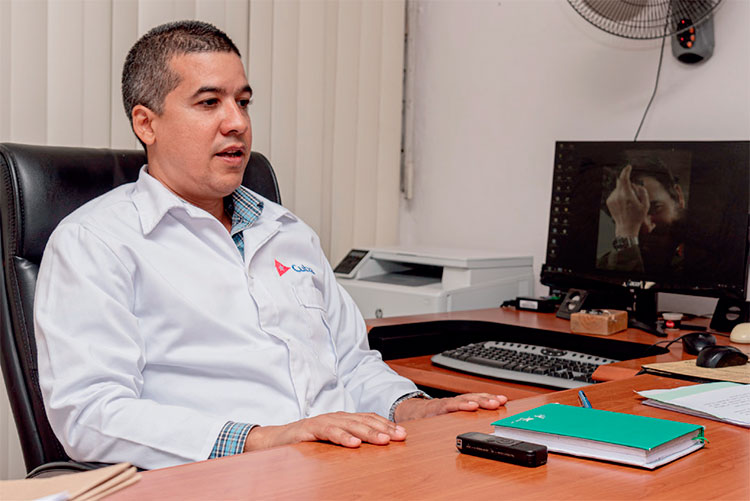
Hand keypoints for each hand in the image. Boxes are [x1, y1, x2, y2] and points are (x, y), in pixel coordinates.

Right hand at [243, 411, 406, 451]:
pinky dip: (342, 437)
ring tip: (383, 440)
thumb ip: (351, 439)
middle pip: (363, 421)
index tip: (403, 434)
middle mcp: (335, 417)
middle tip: (399, 436)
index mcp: (343, 419)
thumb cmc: (307, 441)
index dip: (386, 425)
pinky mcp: (309, 430)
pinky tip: (354, 443)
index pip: (369, 419)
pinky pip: (328, 432)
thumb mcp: (333, 441)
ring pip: (349, 425)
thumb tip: (377, 445)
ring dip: (368, 432)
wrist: (275, 439)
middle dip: (383, 428)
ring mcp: (322, 422)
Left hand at [393, 393, 507, 422]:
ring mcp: (455, 401)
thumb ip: (417, 433)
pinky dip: (487, 399)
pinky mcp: (461, 402)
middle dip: (482, 401)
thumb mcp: (414, 426)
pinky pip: (475, 398)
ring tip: (501, 401)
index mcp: (436, 408)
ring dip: (487, 399)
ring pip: (473, 397)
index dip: (461, 405)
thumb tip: (413, 441)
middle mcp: (448, 403)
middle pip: (466, 399)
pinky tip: (499, 400)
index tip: (472, 406)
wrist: (412, 409)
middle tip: (495, 403)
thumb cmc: (417, 418)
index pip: (449, 405)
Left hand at [606, 165, 653, 236]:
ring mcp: (612, 199)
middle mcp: (617, 196)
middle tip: (634, 192)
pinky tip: (624, 204)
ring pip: (618, 188)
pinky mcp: (609, 201)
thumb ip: (642, 192)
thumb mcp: (645, 205)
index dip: (626, 171)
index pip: (624, 179)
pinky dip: (620, 195)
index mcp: (627, 196)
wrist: (626, 227)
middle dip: (628, 183)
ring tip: (629, 202)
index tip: (629, 167)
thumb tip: (637, 185)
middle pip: (621, 182)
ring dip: (624, 190)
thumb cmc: (637, 217)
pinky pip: (615, 193)